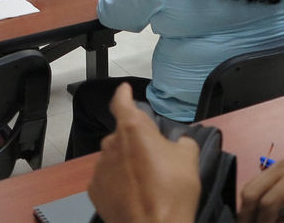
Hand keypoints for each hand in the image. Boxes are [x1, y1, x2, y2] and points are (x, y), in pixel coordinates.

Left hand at [89, 84, 200, 222]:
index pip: (121, 102)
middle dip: (135, 142)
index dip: (123, 94)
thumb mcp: (189, 158)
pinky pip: (107, 178)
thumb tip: (179, 144)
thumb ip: (182, 142)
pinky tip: (133, 194)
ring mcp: (100, 168)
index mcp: (134, 129)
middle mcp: (111, 144)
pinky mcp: (94, 190)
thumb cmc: (172, 191)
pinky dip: (117, 182)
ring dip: (126, 163)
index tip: (124, 90)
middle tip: (154, 159)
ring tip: (146, 181)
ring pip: (114, 157)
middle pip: (122, 134)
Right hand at [238, 149, 283, 222]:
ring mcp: (279, 163)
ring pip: (251, 184)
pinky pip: (259, 181)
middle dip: (246, 215)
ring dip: (247, 206)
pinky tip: (259, 212)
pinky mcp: (281, 165)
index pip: (268, 203)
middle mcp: (282, 167)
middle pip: (251, 191)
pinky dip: (254, 197)